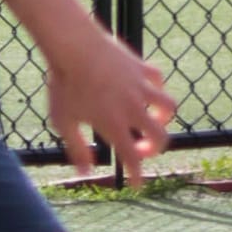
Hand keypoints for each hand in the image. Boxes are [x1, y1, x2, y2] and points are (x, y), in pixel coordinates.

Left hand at [46, 29, 176, 185]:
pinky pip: (158, 79)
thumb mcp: (63, 121)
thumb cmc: (63, 84)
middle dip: (154, 149)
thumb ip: (76, 148)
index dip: (137, 176)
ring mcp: (141, 87)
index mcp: (114, 125)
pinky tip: (145, 89)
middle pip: (160, 137)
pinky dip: (155, 88)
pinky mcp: (141, 67)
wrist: (73, 46)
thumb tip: (85, 172)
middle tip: (140, 149)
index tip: (136, 185)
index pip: (132, 159)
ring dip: (163, 118)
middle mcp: (133, 109)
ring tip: (151, 120)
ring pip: (169, 107)